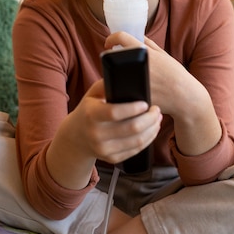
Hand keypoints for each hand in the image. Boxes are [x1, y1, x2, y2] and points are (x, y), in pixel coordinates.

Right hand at [47, 78, 161, 189]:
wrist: (76, 137)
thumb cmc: (89, 109)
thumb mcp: (92, 94)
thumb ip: (106, 84)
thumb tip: (125, 75)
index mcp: (91, 115)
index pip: (115, 113)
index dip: (134, 108)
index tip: (146, 103)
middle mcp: (96, 134)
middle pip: (132, 128)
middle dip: (150, 118)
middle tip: (157, 110)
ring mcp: (104, 149)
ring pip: (137, 141)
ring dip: (153, 129)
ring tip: (157, 118)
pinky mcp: (112, 158)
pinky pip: (136, 150)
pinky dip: (148, 139)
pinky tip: (152, 130)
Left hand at [104, 32, 221, 157]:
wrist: (185, 97)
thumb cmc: (175, 75)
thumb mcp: (164, 55)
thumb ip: (149, 44)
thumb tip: (136, 35)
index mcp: (145, 52)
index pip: (120, 37)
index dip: (111, 38)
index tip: (109, 44)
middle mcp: (138, 64)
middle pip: (114, 57)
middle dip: (112, 60)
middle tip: (116, 64)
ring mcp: (135, 81)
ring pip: (114, 74)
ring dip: (115, 75)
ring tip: (123, 78)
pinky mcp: (134, 96)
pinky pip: (121, 91)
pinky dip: (121, 90)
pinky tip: (128, 91)